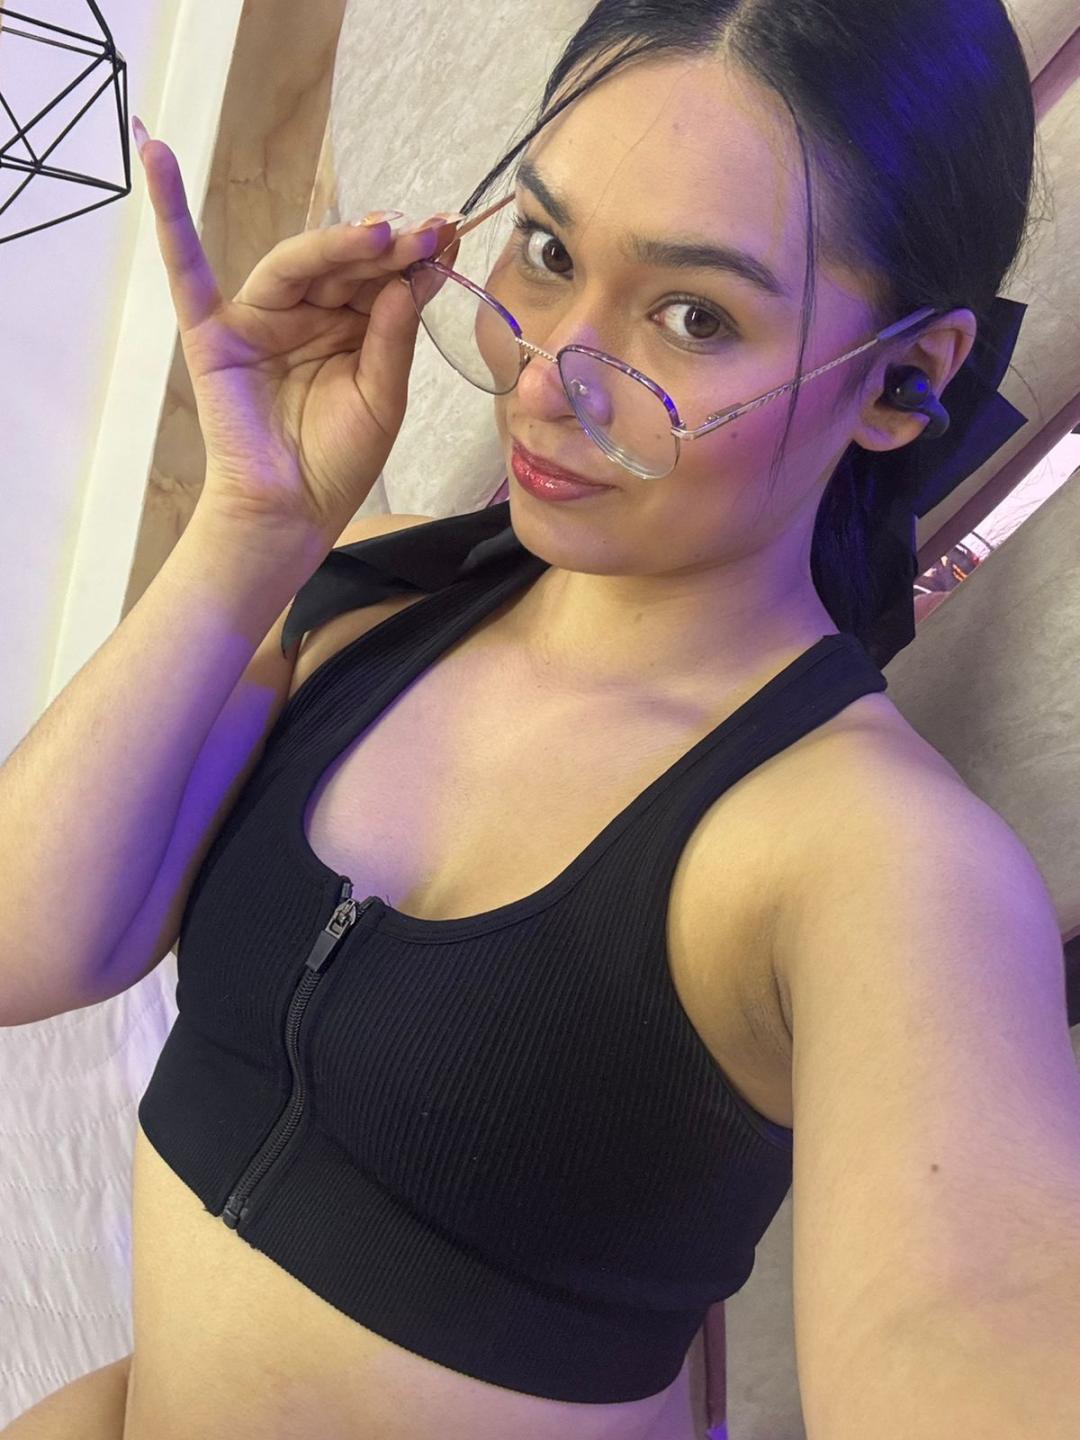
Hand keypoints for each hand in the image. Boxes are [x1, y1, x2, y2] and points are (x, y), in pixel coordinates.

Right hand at [135, 116, 461, 544]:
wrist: (292, 512)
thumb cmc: (338, 460)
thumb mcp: (383, 396)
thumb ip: (392, 337)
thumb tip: (406, 276)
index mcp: (350, 328)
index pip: (381, 279)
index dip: (414, 257)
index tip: (451, 233)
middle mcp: (306, 315)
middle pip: (344, 266)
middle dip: (386, 249)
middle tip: (427, 232)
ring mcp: (258, 319)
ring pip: (296, 264)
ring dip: (336, 243)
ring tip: (379, 234)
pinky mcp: (213, 334)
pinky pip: (188, 272)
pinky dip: (170, 217)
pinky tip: (156, 158)